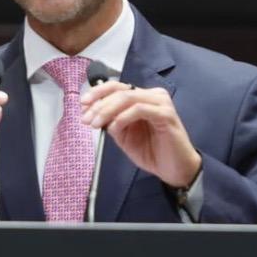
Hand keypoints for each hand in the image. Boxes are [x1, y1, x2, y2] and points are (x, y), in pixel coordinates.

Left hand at [80, 82, 200, 188]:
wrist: (174, 169)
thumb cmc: (152, 152)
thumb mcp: (124, 136)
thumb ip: (112, 122)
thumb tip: (93, 113)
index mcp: (142, 98)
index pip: (117, 87)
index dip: (98, 93)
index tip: (82, 105)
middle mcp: (153, 95)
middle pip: (120, 90)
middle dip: (99, 104)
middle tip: (86, 119)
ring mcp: (161, 103)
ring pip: (128, 97)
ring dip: (107, 110)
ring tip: (96, 124)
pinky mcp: (166, 114)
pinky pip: (139, 109)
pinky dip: (123, 117)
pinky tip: (114, 127)